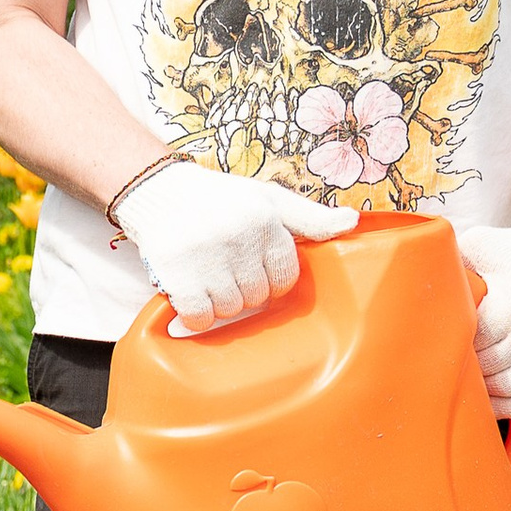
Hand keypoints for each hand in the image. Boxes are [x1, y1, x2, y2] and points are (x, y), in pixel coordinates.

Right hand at [113, 159, 355, 334]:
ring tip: (207, 278)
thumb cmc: (219, 199)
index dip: (269, 277)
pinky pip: (200, 317)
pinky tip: (191, 295)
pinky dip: (196, 315)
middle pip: (257, 297)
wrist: (158, 192)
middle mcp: (238, 237)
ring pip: (230, 309)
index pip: (285, 277)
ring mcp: (206, 258)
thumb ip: (309, 216)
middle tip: (225, 269)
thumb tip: (353, 222)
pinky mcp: (177, 276)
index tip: (251, 264)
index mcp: (265, 220)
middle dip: (243, 289)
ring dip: (219, 302)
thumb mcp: (267, 199)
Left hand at [457, 216, 510, 416]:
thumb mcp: (480, 244)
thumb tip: (410, 272)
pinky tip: (488, 402)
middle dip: (466, 367)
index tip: (439, 338)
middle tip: (445, 361)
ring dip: (483, 391)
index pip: (476, 341)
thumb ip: (452, 261)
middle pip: (491, 368)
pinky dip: (507, 408)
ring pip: (509, 389)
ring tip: (463, 382)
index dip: (455, 343)